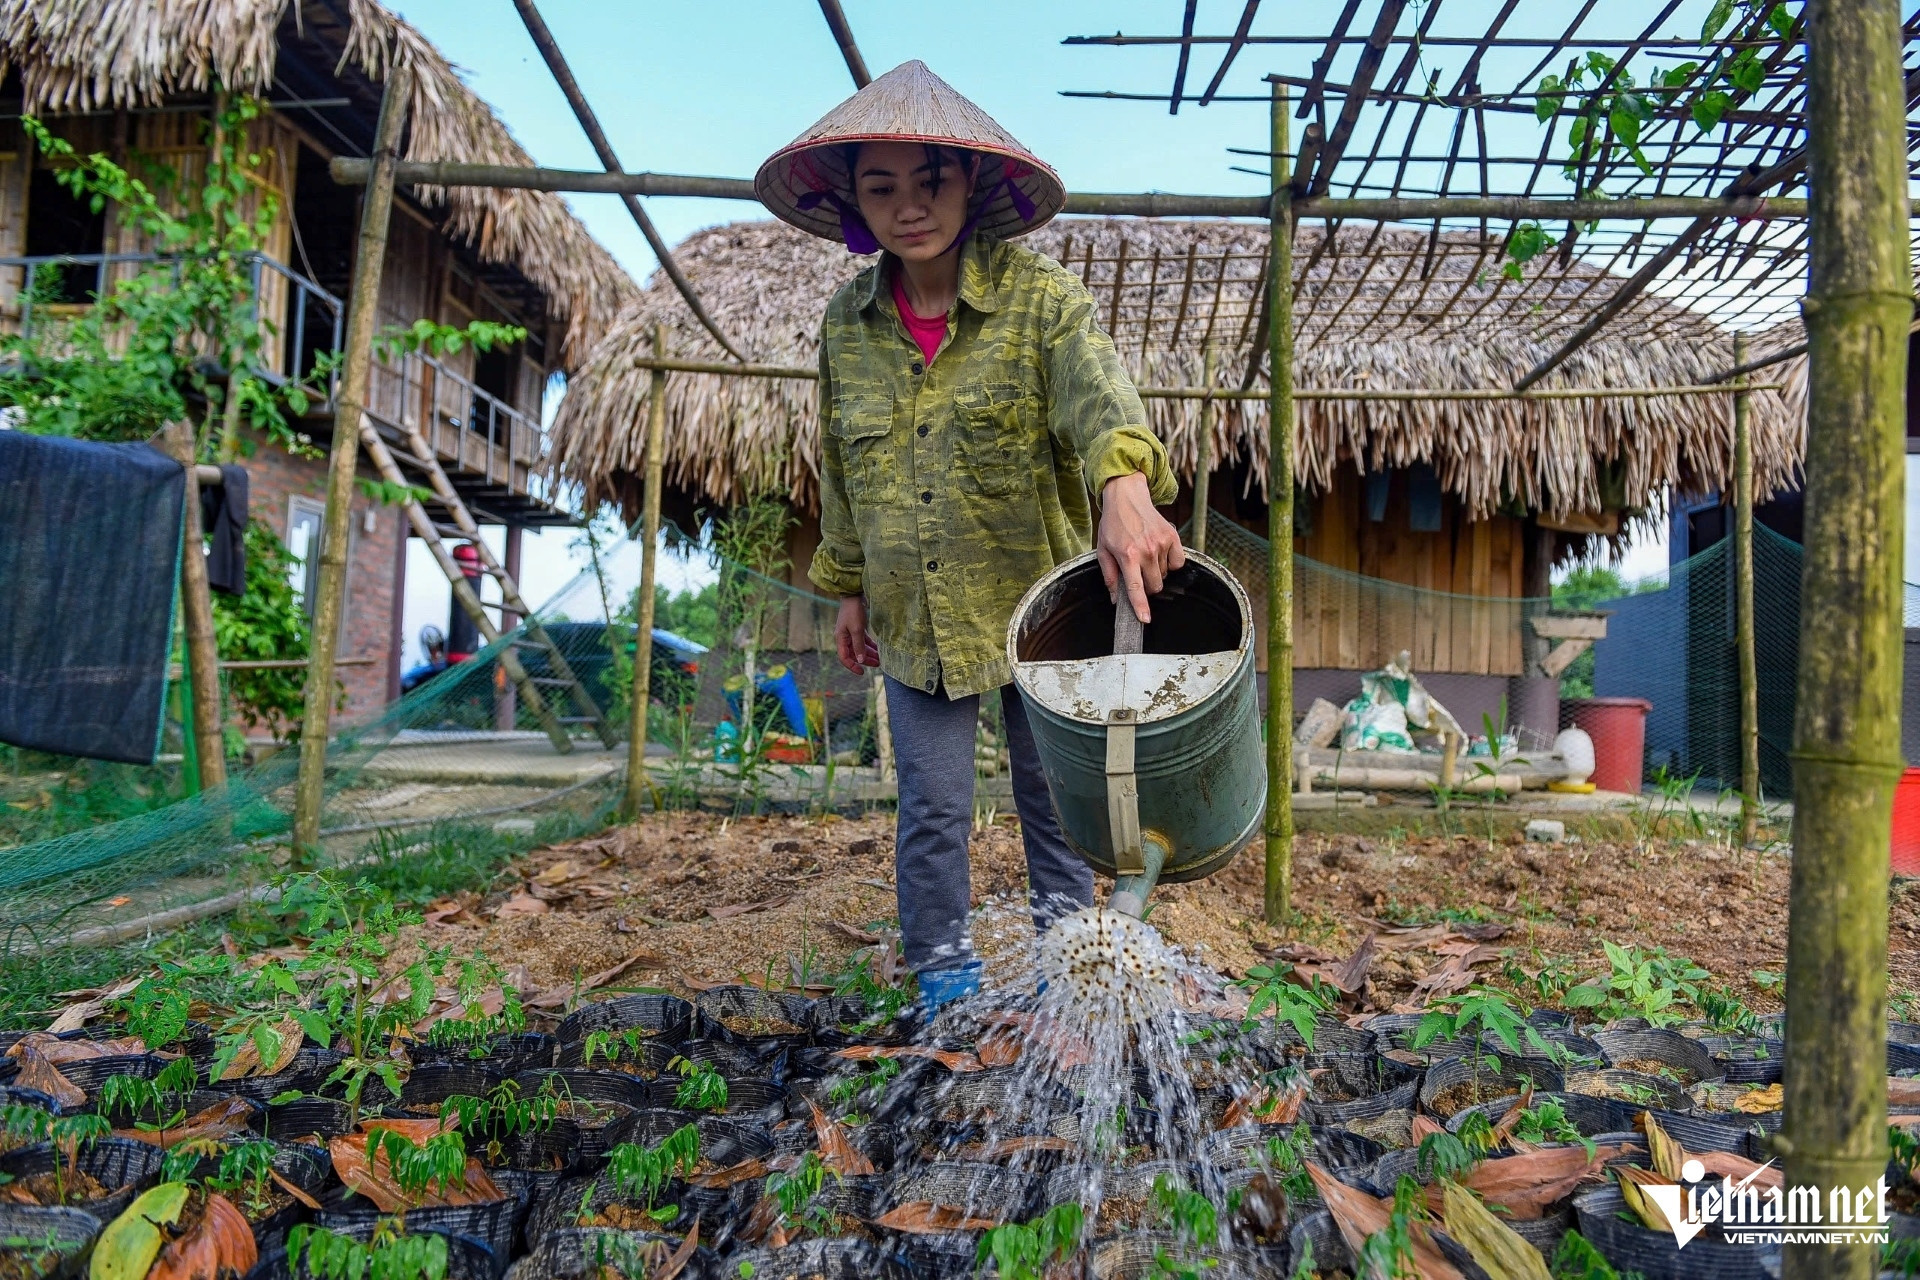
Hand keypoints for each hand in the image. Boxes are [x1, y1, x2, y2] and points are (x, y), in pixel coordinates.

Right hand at [834, 595, 880, 675]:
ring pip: (860, 648)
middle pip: (854, 654)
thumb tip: (860, 661)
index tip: (862, 672)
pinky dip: (870, 646)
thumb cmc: (853, 611)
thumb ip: (858, 646)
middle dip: (865, 660)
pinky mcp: (857, 628)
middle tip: (878, 664)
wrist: (854, 595)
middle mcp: (844, 638)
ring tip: (881, 659)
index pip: (844, 658)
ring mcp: (850, 633)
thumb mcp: (857, 629)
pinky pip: (863, 641)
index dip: (852, 666)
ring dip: (869, 653)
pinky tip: (879, 649)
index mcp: (841, 639)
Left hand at [1096, 471, 1184, 623]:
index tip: (1145, 620)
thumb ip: (1110, 576)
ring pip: (1165, 575)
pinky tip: (1159, 553)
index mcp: (1127, 555)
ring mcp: (1161, 543)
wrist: (1127, 497)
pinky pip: (1178, 563)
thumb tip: (1115, 599)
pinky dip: (1170, 563)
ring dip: (1156, 572)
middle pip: (1155, 586)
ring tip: (1145, 555)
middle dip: (1147, 586)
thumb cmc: (1113, 525)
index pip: (1136, 588)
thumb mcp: (1103, 550)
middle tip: (1138, 573)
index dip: (1141, 606)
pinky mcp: (1173, 537)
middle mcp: (1146, 550)